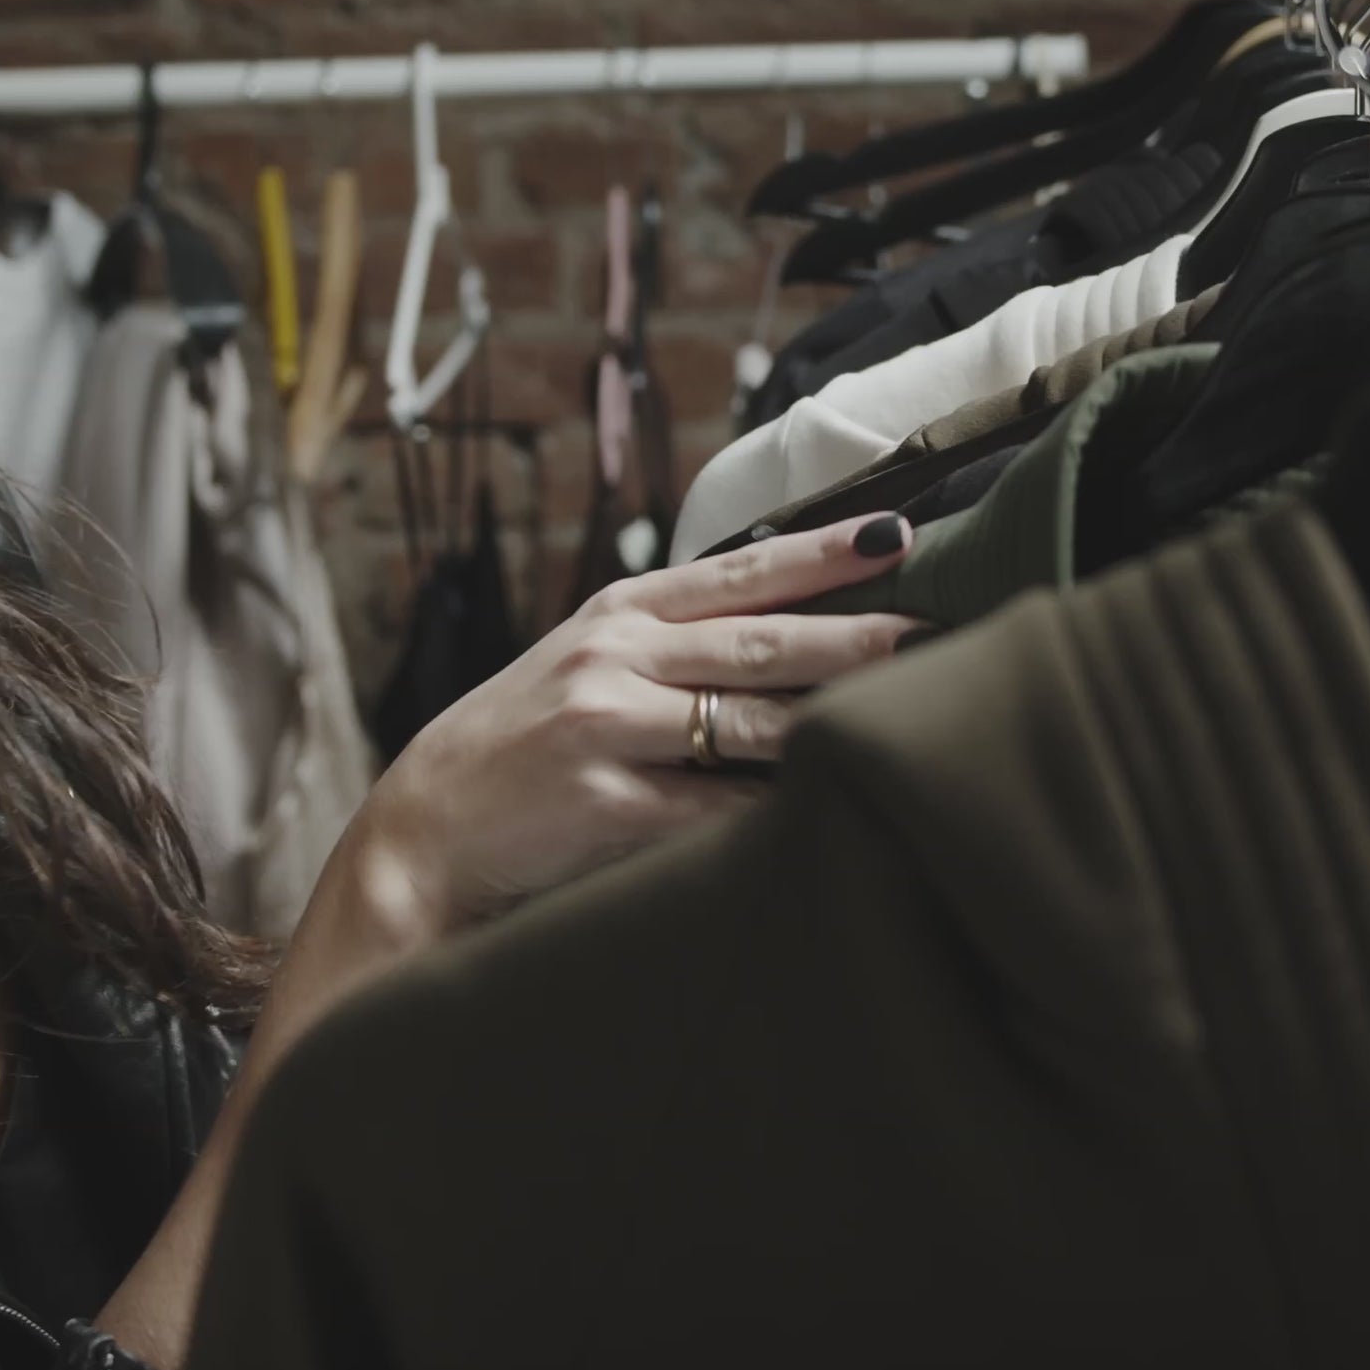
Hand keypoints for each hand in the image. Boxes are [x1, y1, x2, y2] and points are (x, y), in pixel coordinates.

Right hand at [85, 511, 917, 1369]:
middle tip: (948, 630)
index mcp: (619, 614)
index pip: (741, 572)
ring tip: (916, 719)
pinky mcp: (604, 805)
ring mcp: (608, 729)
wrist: (421, 834)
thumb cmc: (520, 753)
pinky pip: (715, 810)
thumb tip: (796, 624)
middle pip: (766, 643)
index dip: (824, 553)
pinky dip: (777, 812)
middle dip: (863, 636)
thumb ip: (672, 642)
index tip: (901, 534)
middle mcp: (615, 658)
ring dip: (839, 723)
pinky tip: (839, 809)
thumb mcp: (586, 668)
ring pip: (752, 722)